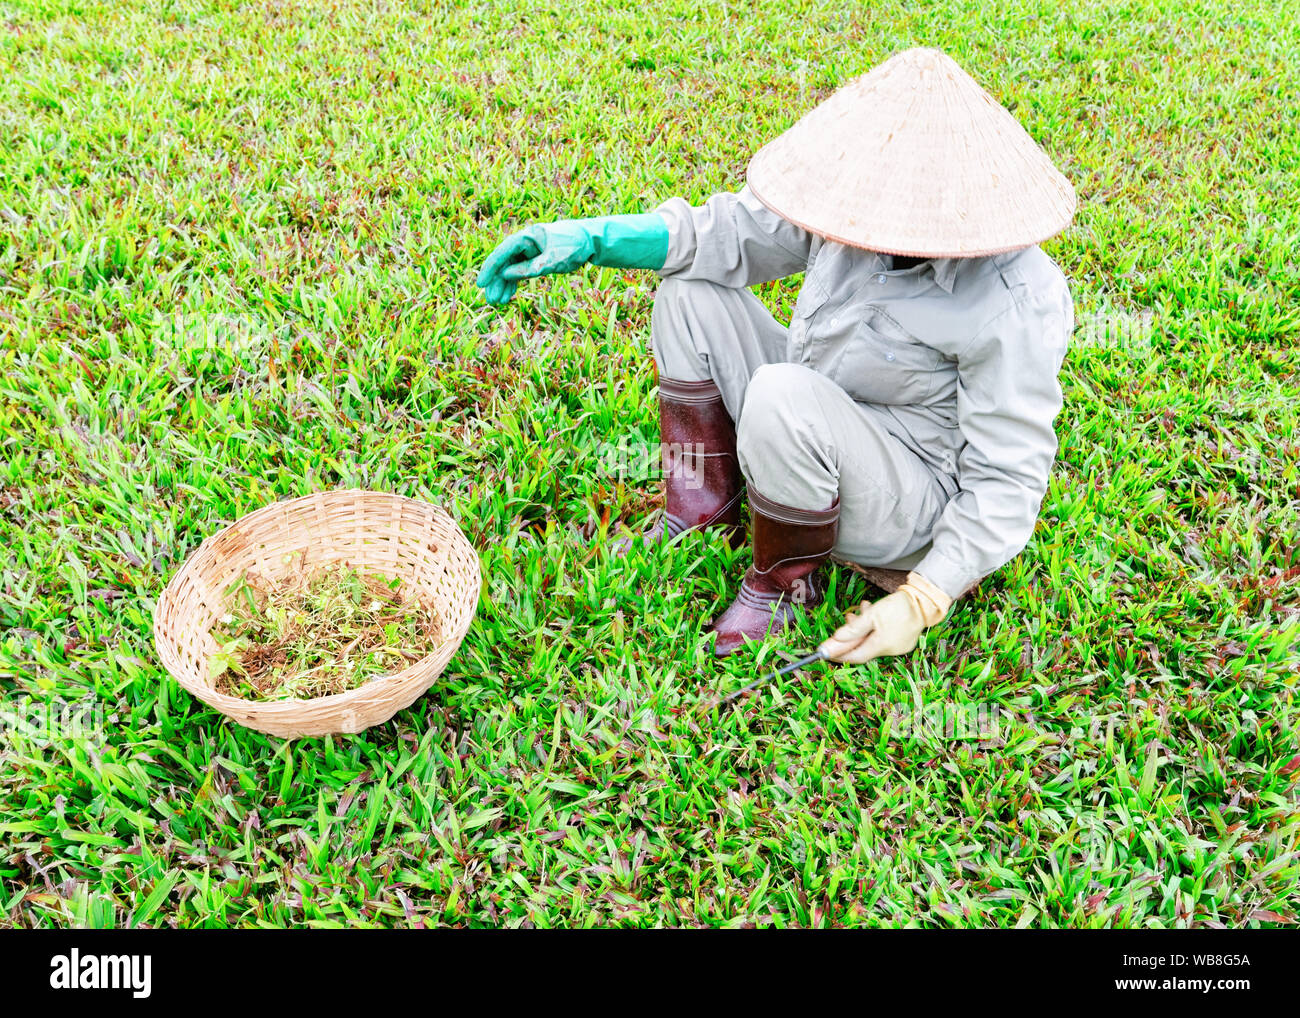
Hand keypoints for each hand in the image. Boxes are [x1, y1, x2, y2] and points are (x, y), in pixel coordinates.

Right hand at [476, 223, 594, 304]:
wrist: (592, 241)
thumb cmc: (574, 246)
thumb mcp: (553, 260)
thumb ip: (530, 268)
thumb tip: (506, 275)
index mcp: (528, 236)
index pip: (503, 252)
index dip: (491, 268)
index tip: (481, 284)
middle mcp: (527, 242)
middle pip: (505, 262)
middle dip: (497, 281)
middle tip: (490, 300)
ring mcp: (531, 250)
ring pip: (512, 268)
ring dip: (504, 284)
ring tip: (498, 302)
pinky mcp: (537, 258)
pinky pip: (521, 271)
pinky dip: (515, 282)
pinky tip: (508, 295)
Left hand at [818, 572, 951, 663]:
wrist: (924, 601)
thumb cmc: (898, 607)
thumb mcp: (872, 615)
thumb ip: (853, 629)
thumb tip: (837, 639)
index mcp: (881, 646)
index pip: (855, 657)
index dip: (839, 655)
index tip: (826, 653)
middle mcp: (890, 650)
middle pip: (863, 648)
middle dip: (851, 636)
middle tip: (846, 620)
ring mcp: (898, 646)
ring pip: (872, 640)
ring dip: (862, 628)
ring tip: (859, 612)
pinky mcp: (903, 639)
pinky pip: (882, 637)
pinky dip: (874, 628)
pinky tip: (871, 613)